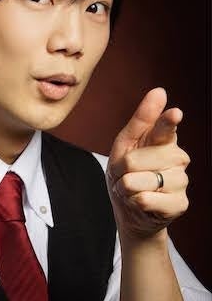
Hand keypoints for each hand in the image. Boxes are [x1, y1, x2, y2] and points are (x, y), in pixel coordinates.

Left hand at [106, 87, 189, 239]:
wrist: (131, 210)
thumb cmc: (127, 173)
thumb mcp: (124, 145)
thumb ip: (140, 120)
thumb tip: (160, 91)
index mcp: (164, 139)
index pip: (165, 127)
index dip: (168, 121)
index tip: (174, 113)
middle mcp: (178, 157)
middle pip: (135, 160)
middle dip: (120, 170)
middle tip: (125, 176)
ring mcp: (181, 180)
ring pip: (137, 181)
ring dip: (125, 188)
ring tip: (133, 190)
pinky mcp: (179, 203)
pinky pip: (143, 199)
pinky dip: (133, 202)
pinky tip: (141, 202)